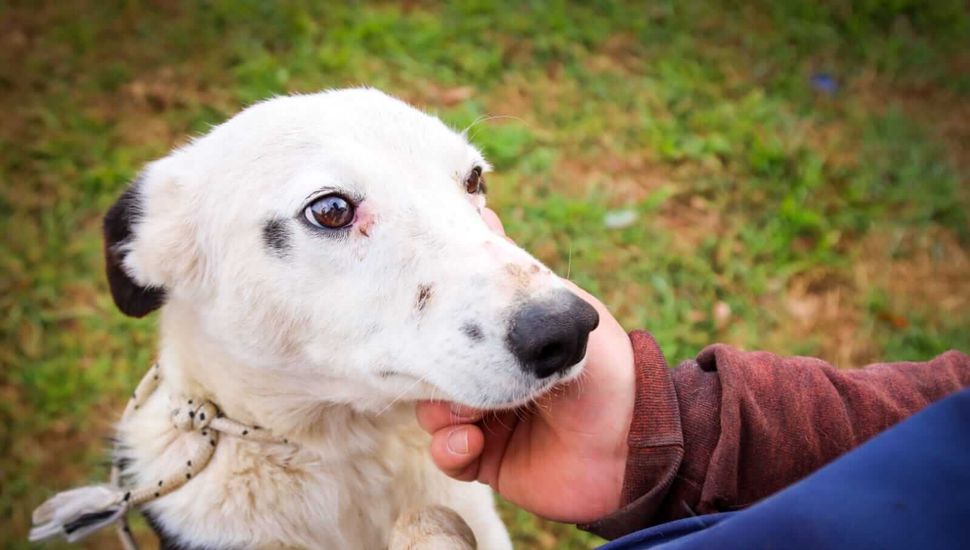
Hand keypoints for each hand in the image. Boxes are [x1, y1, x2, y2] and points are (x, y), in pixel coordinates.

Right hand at [416, 209, 635, 522]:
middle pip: (437, 366)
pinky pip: (446, 454)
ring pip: (432, 410)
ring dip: (442, 410)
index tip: (428, 307)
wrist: (634, 444)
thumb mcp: (567, 311)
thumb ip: (523, 278)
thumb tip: (485, 214)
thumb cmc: (611, 373)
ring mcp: (487, 418)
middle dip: (436, 368)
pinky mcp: (485, 459)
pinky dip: (450, 447)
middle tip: (450, 367)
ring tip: (468, 412)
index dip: (439, 318)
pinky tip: (470, 440)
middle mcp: (495, 375)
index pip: (458, 322)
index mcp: (511, 341)